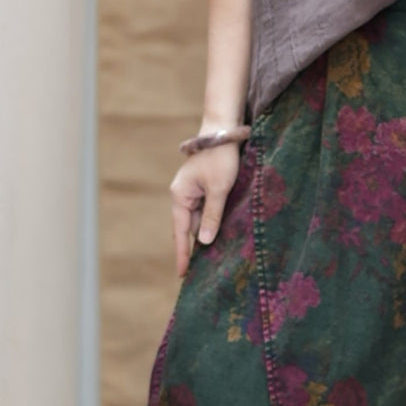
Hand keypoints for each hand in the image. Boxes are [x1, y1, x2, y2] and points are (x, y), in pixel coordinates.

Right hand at [169, 142, 241, 277]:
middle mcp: (183, 195)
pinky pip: (206, 212)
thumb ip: (212, 216)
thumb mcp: (220, 190)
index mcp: (180, 196)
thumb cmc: (221, 158)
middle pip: (188, 229)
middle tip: (201, 273)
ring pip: (199, 221)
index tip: (182, 274)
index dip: (183, 254)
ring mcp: (193, 192)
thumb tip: (204, 243)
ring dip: (206, 236)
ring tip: (214, 259)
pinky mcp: (204, 189)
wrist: (224, 131)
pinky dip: (212, 223)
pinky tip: (220, 236)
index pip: (181, 232)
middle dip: (194, 248)